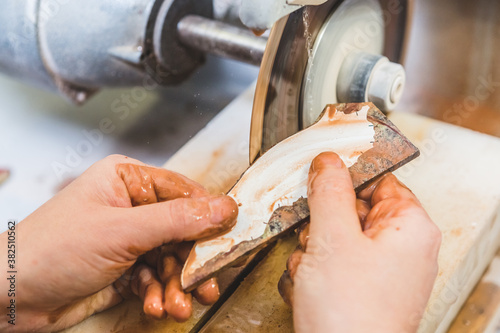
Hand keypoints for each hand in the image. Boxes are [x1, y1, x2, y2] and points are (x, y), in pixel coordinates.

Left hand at [0, 155, 237, 331]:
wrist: (11, 297)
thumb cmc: (54, 249)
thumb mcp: (122, 231)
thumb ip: (177, 220)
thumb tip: (225, 208)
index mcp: (128, 180)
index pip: (184, 192)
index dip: (209, 216)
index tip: (230, 238)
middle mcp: (132, 206)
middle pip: (182, 230)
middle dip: (192, 262)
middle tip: (207, 282)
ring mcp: (129, 239)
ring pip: (172, 259)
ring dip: (177, 284)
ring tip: (179, 304)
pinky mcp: (126, 268)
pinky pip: (157, 278)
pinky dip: (160, 294)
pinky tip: (157, 307)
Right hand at [279, 152, 440, 331]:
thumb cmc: (350, 313)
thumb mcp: (333, 238)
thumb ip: (329, 192)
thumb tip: (328, 161)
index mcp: (410, 227)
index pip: (378, 180)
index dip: (344, 180)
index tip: (319, 182)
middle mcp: (403, 248)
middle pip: (353, 210)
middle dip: (322, 224)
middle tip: (312, 240)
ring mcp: (383, 272)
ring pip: (338, 238)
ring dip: (313, 250)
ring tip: (310, 271)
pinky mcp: (364, 291)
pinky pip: (335, 264)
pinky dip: (316, 271)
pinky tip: (310, 287)